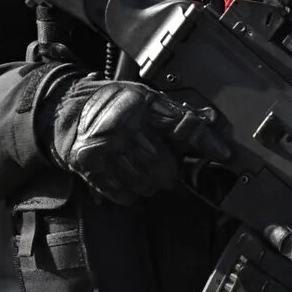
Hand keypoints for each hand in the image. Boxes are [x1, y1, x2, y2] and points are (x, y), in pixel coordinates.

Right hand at [47, 79, 221, 204]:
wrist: (65, 110)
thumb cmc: (111, 103)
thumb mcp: (145, 98)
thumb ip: (175, 115)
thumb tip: (209, 121)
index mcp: (142, 103)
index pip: (183, 126)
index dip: (207, 143)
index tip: (226, 155)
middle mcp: (123, 124)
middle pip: (162, 164)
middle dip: (169, 172)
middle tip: (167, 171)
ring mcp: (105, 147)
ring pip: (144, 182)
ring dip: (150, 184)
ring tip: (144, 172)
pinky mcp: (90, 166)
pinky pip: (123, 193)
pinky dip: (130, 192)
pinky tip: (128, 179)